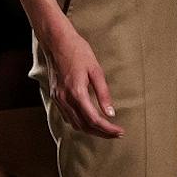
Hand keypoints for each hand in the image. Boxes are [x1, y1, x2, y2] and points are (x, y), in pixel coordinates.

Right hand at [42, 21, 123, 138]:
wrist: (56, 41)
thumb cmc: (78, 51)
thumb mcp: (96, 70)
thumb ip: (103, 93)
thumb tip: (111, 113)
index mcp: (76, 92)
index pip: (94, 119)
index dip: (108, 129)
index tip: (120, 131)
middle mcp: (65, 99)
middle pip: (84, 126)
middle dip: (101, 133)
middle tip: (117, 134)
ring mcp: (58, 98)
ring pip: (75, 124)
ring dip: (91, 130)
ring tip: (106, 130)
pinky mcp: (55, 96)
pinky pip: (68, 117)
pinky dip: (80, 123)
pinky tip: (89, 121)